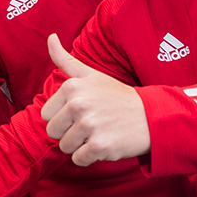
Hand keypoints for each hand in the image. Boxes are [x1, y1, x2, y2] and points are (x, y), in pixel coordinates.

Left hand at [39, 34, 150, 165]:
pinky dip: (89, 157)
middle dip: (69, 133)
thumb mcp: (91, 74)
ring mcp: (89, 126)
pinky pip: (78, 160)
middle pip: (53, 132)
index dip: (63, 117)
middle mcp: (78, 105)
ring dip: (80, 145)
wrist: (150, 116)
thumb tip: (50, 36)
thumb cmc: (117, 96)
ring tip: (99, 132)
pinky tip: (104, 144)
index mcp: (71, 87)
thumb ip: (65, 59)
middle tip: (92, 124)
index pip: (46, 115)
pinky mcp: (99, 146)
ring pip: (65, 147)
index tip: (82, 112)